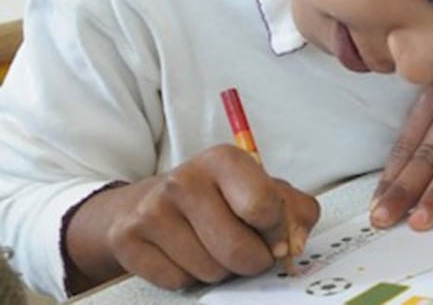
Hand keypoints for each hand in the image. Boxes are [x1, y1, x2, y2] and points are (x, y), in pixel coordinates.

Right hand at [63, 145, 318, 293]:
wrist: (148, 202)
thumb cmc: (220, 198)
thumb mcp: (264, 190)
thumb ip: (296, 212)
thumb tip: (294, 244)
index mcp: (224, 160)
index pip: (263, 207)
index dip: (275, 231)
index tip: (271, 231)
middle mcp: (184, 180)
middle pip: (237, 250)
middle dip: (252, 260)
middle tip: (247, 249)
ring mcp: (152, 211)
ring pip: (210, 271)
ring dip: (221, 270)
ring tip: (212, 246)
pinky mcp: (127, 240)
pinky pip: (178, 282)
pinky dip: (189, 277)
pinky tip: (185, 254)